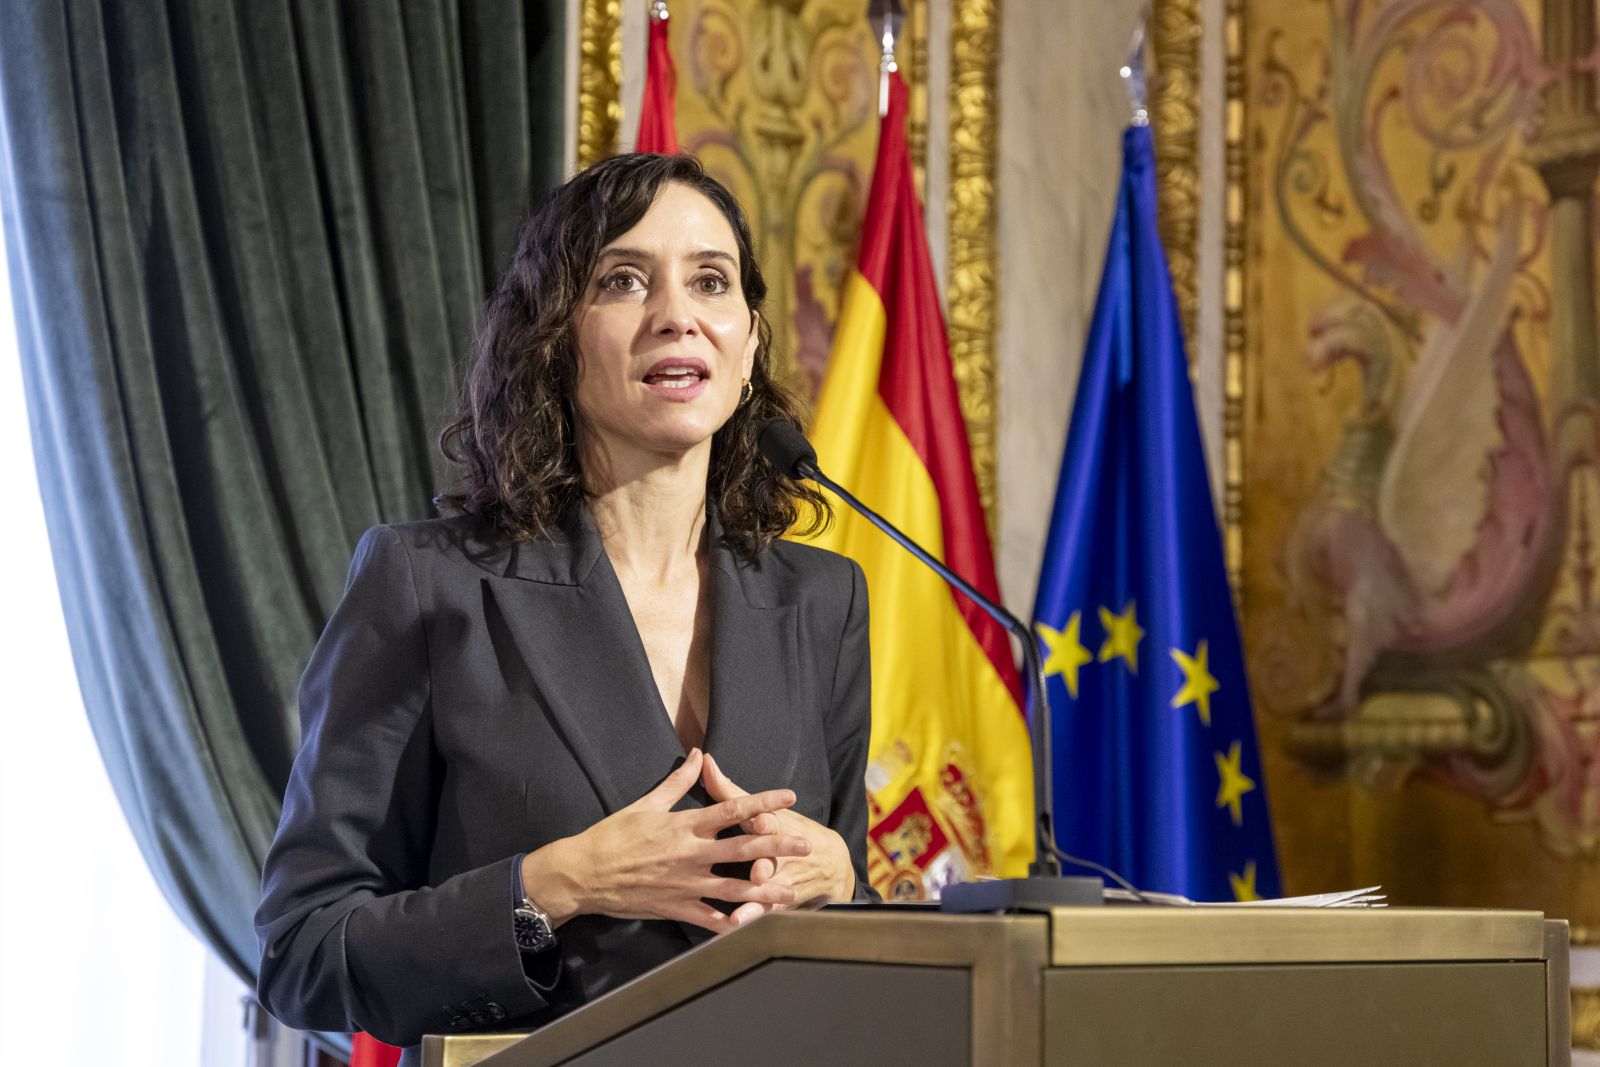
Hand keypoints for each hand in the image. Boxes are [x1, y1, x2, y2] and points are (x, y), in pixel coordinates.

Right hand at [521, 748, 811, 934]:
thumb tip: (698, 754)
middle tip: (805, 845)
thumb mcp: (647, 803)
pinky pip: (709, 919)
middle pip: (743, 849)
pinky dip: (731, 924)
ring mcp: (685, 884)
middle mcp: (691, 854)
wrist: (584, 873)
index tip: (788, 797)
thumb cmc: (614, 835)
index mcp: (685, 825)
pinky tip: (753, 926)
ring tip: (792, 891)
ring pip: (734, 888)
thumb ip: (678, 781)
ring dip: (766, 890)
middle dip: (777, 847)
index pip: (732, 809)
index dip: (763, 802)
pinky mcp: (676, 908)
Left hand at [701, 753, 854, 924]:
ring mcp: (781, 880)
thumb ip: (728, 789)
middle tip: (757, 874)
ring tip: (741, 916)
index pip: (770, 821)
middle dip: (766, 866)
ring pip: (769, 892)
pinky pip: (764, 913)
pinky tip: (736, 928)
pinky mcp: (779, 901)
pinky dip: (752, 920)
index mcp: (773, 825)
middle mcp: (780, 853)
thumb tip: (703, 759)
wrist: (831, 863)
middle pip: (773, 859)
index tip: (759, 820)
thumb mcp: (761, 807)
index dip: (765, 820)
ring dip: (757, 903)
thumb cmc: (783, 828)